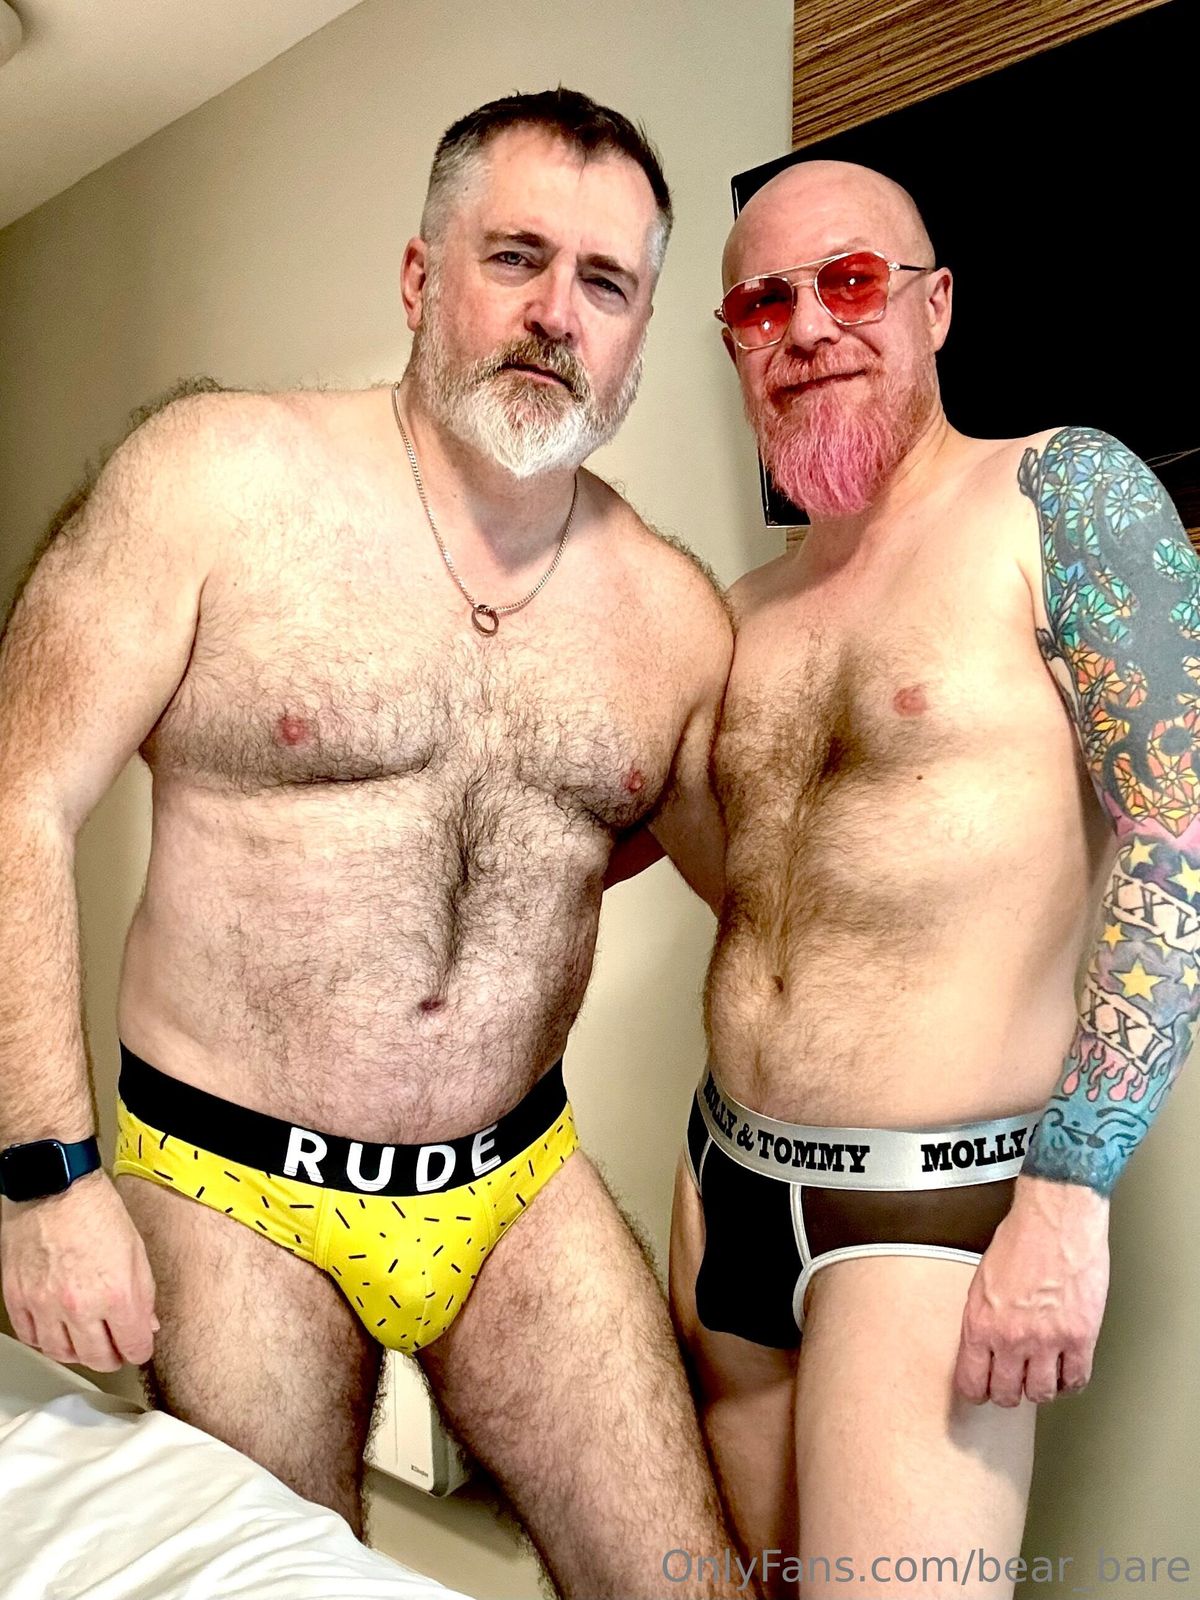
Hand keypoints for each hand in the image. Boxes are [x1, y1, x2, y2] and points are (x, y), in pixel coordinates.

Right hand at [1, 1168, 157, 1370]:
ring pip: (62, 1354)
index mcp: (116, 1293)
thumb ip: (143, 1293)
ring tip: (86, 1344)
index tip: (138, 1347)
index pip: (133, 1346)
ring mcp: (45, 1305)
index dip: (139, 1350)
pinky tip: (57, 1332)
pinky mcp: (19, 1299)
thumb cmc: (95, 1211)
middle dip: (111, 1358)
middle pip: (97, 1358)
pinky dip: (46, 1341)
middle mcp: (80, 1306)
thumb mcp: (135, 1251)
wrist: (54, 1188)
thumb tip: (145, 1323)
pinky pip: (32, 1337)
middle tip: (114, 1352)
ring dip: (78, 1354)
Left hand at [954, 1174, 1109, 1406]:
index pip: (971, 1382)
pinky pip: (1076, 1380)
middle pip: (1007, 1395)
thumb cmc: (1020, 1239)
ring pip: (1042, 1394)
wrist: (1056, 1218)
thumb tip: (983, 1347)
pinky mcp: (1080, 1337)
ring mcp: (1047, 1340)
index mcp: (980, 1323)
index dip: (978, 1392)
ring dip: (1041, 1388)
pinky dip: (1071, 1381)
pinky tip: (1067, 1370)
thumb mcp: (982, 1281)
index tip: (983, 1391)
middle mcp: (1012, 1337)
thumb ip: (982, 1319)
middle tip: (1015, 1384)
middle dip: (1009, 1393)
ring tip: (1042, 1375)